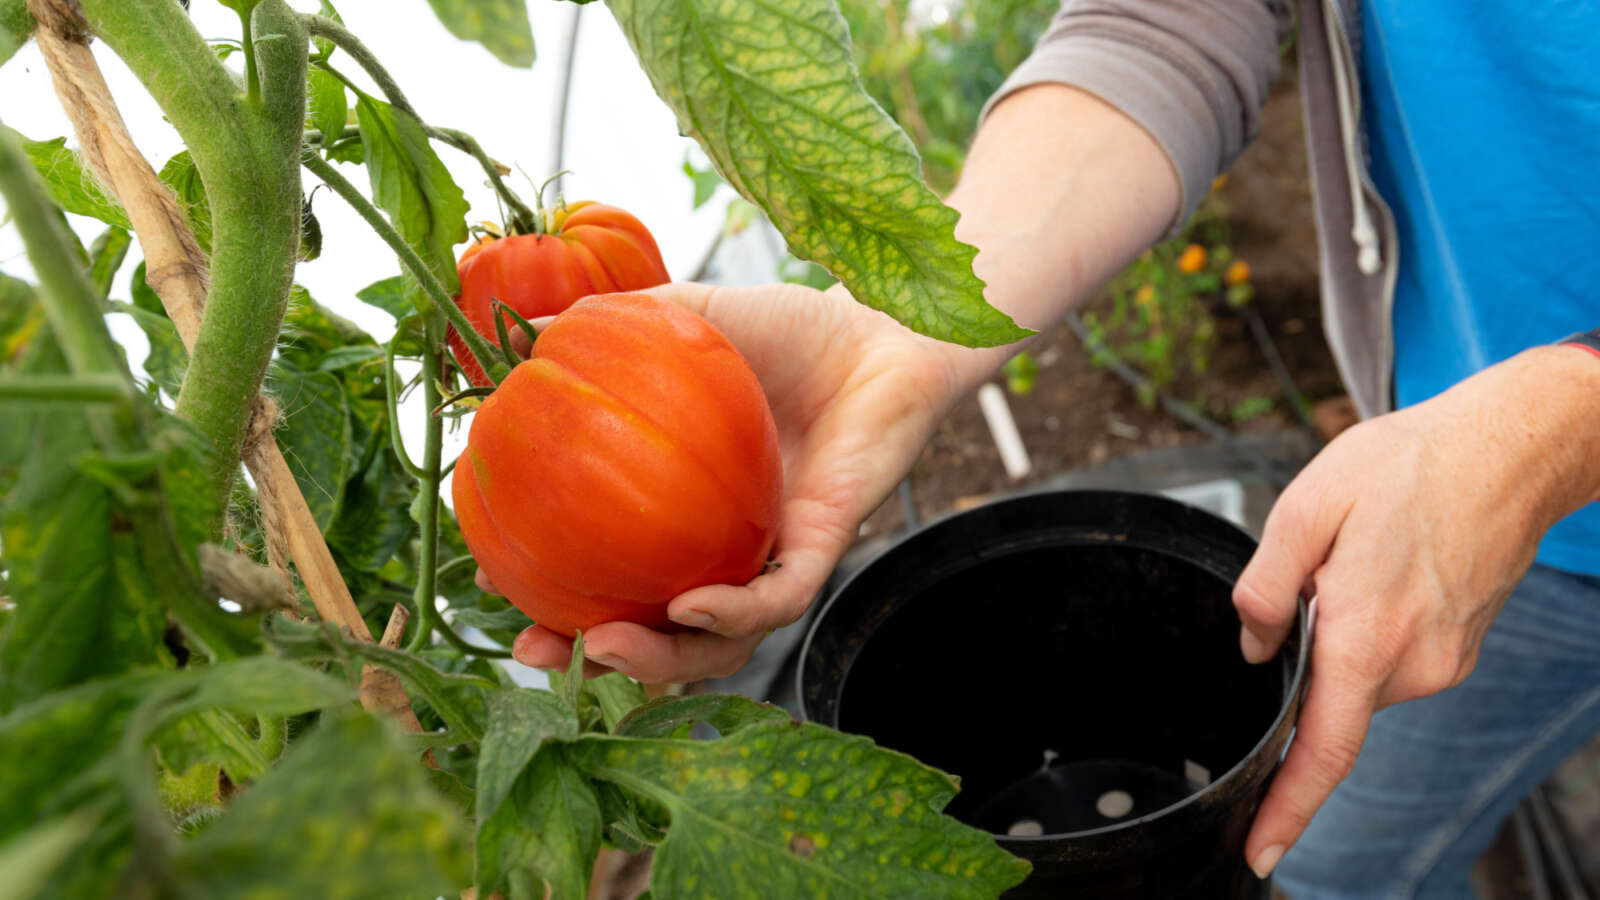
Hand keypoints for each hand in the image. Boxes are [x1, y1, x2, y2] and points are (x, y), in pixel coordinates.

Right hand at [493, 281, 968, 682]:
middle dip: (593, 655)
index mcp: (680, 507)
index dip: (551, 586)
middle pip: (654, 629)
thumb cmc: (787, 329)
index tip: (492, 582)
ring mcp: (771, 552)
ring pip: (718, 641)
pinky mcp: (824, 547)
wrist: (878, 324)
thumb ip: (618, 323)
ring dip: (660, 660)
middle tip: (537, 651)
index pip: (608, 566)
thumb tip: (529, 329)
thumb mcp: (689, 317)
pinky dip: (734, 613)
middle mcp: (722, 544)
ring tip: (603, 648)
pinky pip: (778, 600)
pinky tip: (691, 607)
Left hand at [1234, 346, 1599, 877]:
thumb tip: (1252, 646)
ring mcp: (1443, 663)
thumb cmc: (1408, 467)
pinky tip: (1382, 571)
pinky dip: (1367, 632)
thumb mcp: (1306, 506)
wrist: (1510, 450)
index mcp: (1364, 635)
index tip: (1259, 849)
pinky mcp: (1457, 652)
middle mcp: (1411, 665)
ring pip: (1358, 677)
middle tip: (1320, 570)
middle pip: (1328, 698)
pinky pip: (1388, 661)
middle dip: (1306, 658)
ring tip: (1358, 559)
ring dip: (1339, 638)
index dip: (1286, 806)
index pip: (1320, 749)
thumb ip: (1265, 584)